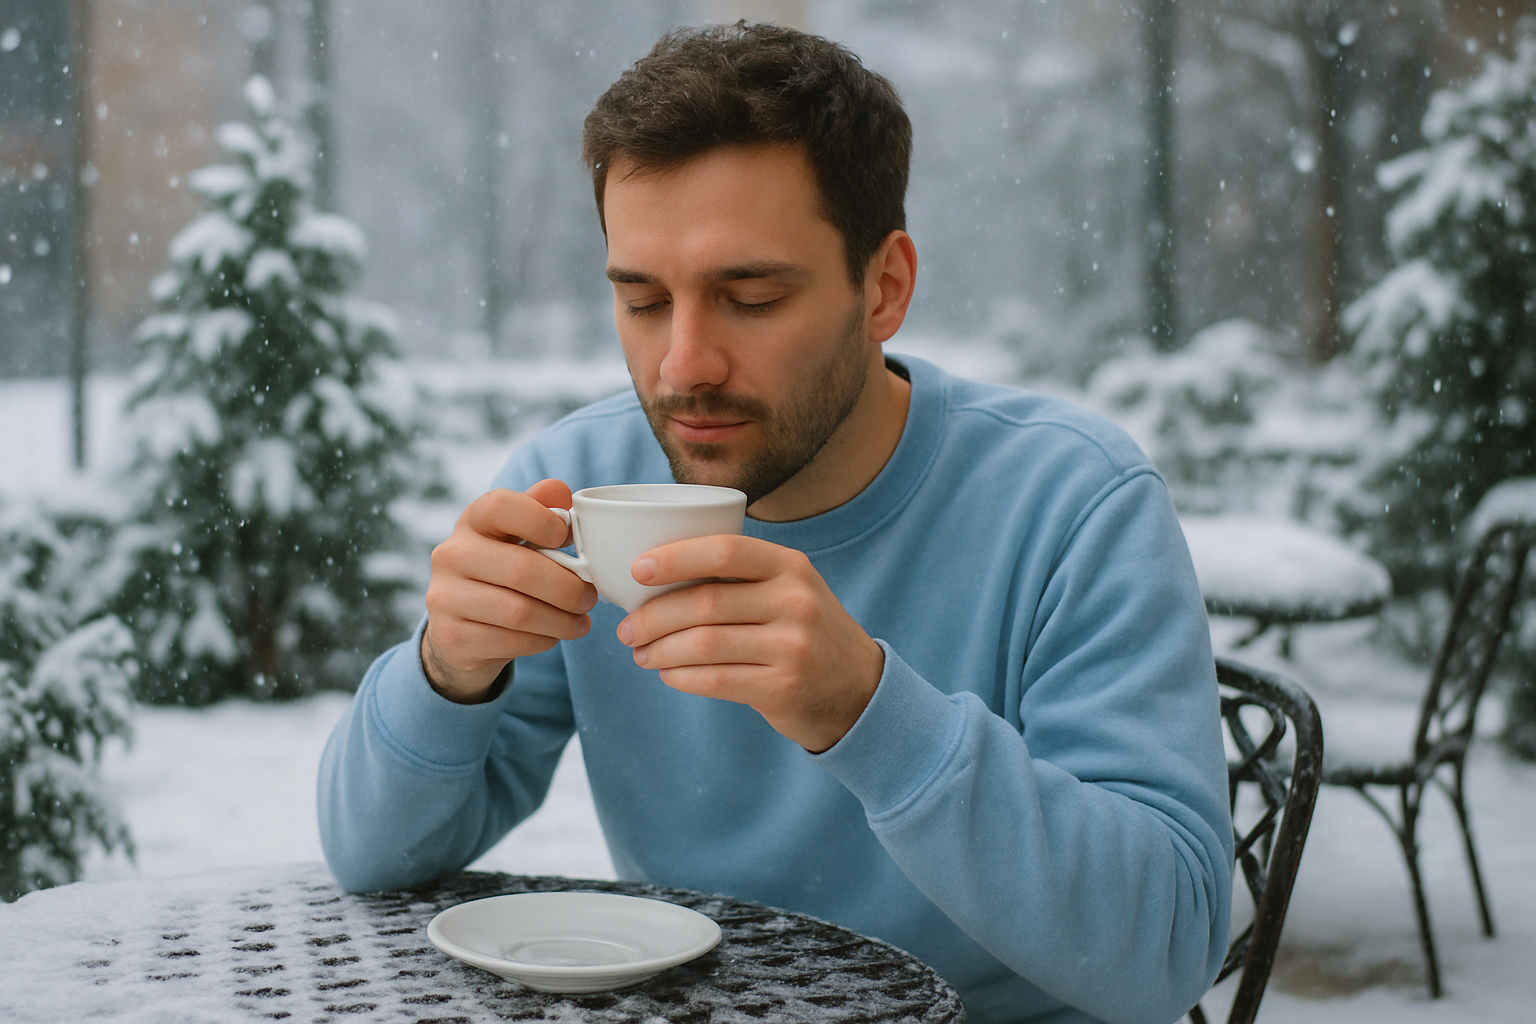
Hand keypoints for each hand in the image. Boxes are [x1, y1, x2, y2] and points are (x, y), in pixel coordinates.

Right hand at [421, 479, 598, 702]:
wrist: (460, 629)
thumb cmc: (502, 572)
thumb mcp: (517, 536)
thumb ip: (540, 509)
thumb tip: (563, 492)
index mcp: (472, 521)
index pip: (502, 506)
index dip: (542, 520)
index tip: (566, 538)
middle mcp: (451, 555)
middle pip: (521, 569)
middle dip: (568, 587)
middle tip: (590, 597)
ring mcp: (445, 598)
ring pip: (519, 612)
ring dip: (561, 619)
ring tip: (580, 620)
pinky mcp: (452, 637)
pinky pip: (511, 642)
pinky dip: (543, 640)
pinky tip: (554, 634)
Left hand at [615, 535, 883, 751]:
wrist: (857, 687)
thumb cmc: (802, 630)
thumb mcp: (787, 589)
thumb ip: (737, 577)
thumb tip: (653, 575)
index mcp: (790, 567)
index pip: (725, 551)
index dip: (675, 558)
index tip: (636, 571)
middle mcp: (796, 602)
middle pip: (705, 603)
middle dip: (653, 617)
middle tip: (626, 628)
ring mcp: (793, 647)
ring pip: (704, 644)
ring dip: (660, 650)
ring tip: (640, 653)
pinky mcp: (783, 687)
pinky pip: (715, 680)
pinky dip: (680, 677)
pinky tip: (667, 673)